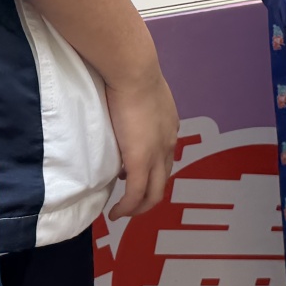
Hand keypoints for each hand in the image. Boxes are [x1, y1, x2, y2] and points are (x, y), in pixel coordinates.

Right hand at [104, 63, 178, 220]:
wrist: (134, 72)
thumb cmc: (131, 73)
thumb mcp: (141, 92)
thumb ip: (136, 105)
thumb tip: (123, 108)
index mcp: (170, 127)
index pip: (165, 158)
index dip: (150, 170)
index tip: (128, 173)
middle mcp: (168, 144)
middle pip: (163, 180)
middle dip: (147, 196)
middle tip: (129, 202)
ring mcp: (156, 155)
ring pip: (153, 193)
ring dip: (138, 207)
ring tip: (122, 212)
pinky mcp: (140, 162)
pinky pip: (135, 194)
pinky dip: (127, 208)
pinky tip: (116, 214)